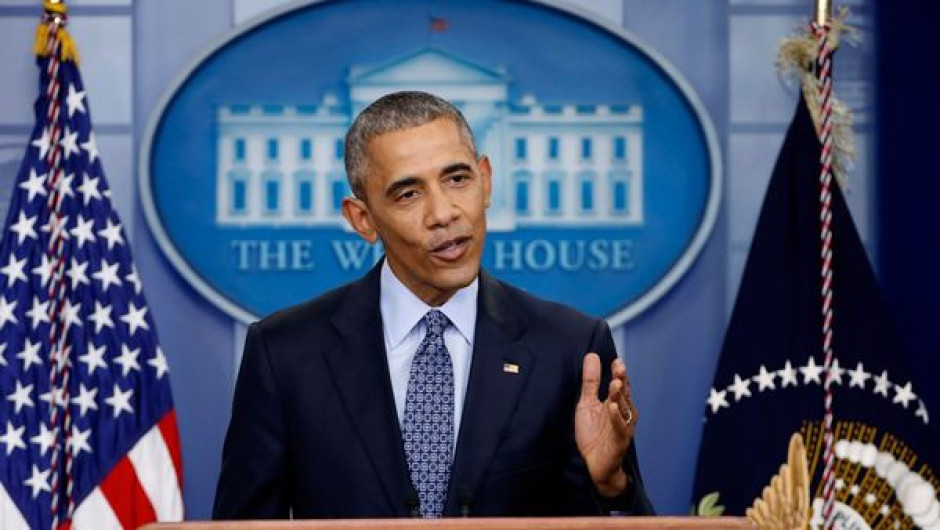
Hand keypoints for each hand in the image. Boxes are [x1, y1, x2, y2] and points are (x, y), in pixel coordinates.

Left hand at [575, 352, 637, 496]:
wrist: (593, 464)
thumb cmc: (593, 433)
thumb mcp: (587, 404)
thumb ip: (590, 382)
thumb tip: (592, 356)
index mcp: (616, 403)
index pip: (620, 384)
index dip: (619, 372)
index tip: (616, 361)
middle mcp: (623, 413)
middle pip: (624, 394)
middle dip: (622, 380)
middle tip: (619, 368)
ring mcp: (623, 426)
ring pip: (623, 409)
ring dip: (619, 396)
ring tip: (615, 383)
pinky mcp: (619, 440)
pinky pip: (619, 427)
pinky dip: (616, 418)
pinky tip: (611, 408)